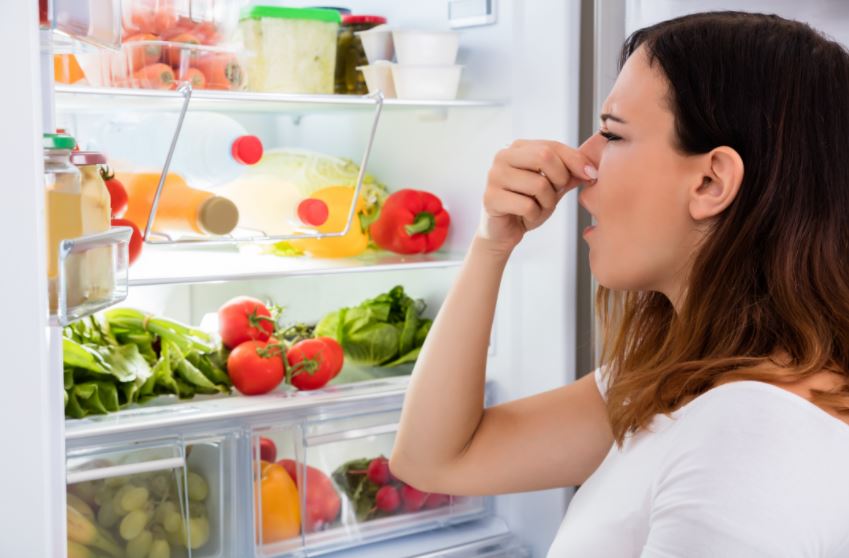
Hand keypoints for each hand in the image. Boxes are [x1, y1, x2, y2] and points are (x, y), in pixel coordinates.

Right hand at [477, 140, 596, 253]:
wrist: (505, 231)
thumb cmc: (528, 204)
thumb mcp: (553, 186)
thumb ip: (569, 173)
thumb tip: (592, 168)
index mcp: (518, 148)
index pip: (552, 146)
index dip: (575, 160)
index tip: (591, 175)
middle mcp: (503, 156)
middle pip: (544, 157)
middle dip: (559, 179)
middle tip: (556, 194)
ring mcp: (494, 176)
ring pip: (538, 184)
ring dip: (547, 202)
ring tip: (538, 208)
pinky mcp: (490, 198)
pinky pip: (527, 205)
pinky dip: (534, 215)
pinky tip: (526, 217)